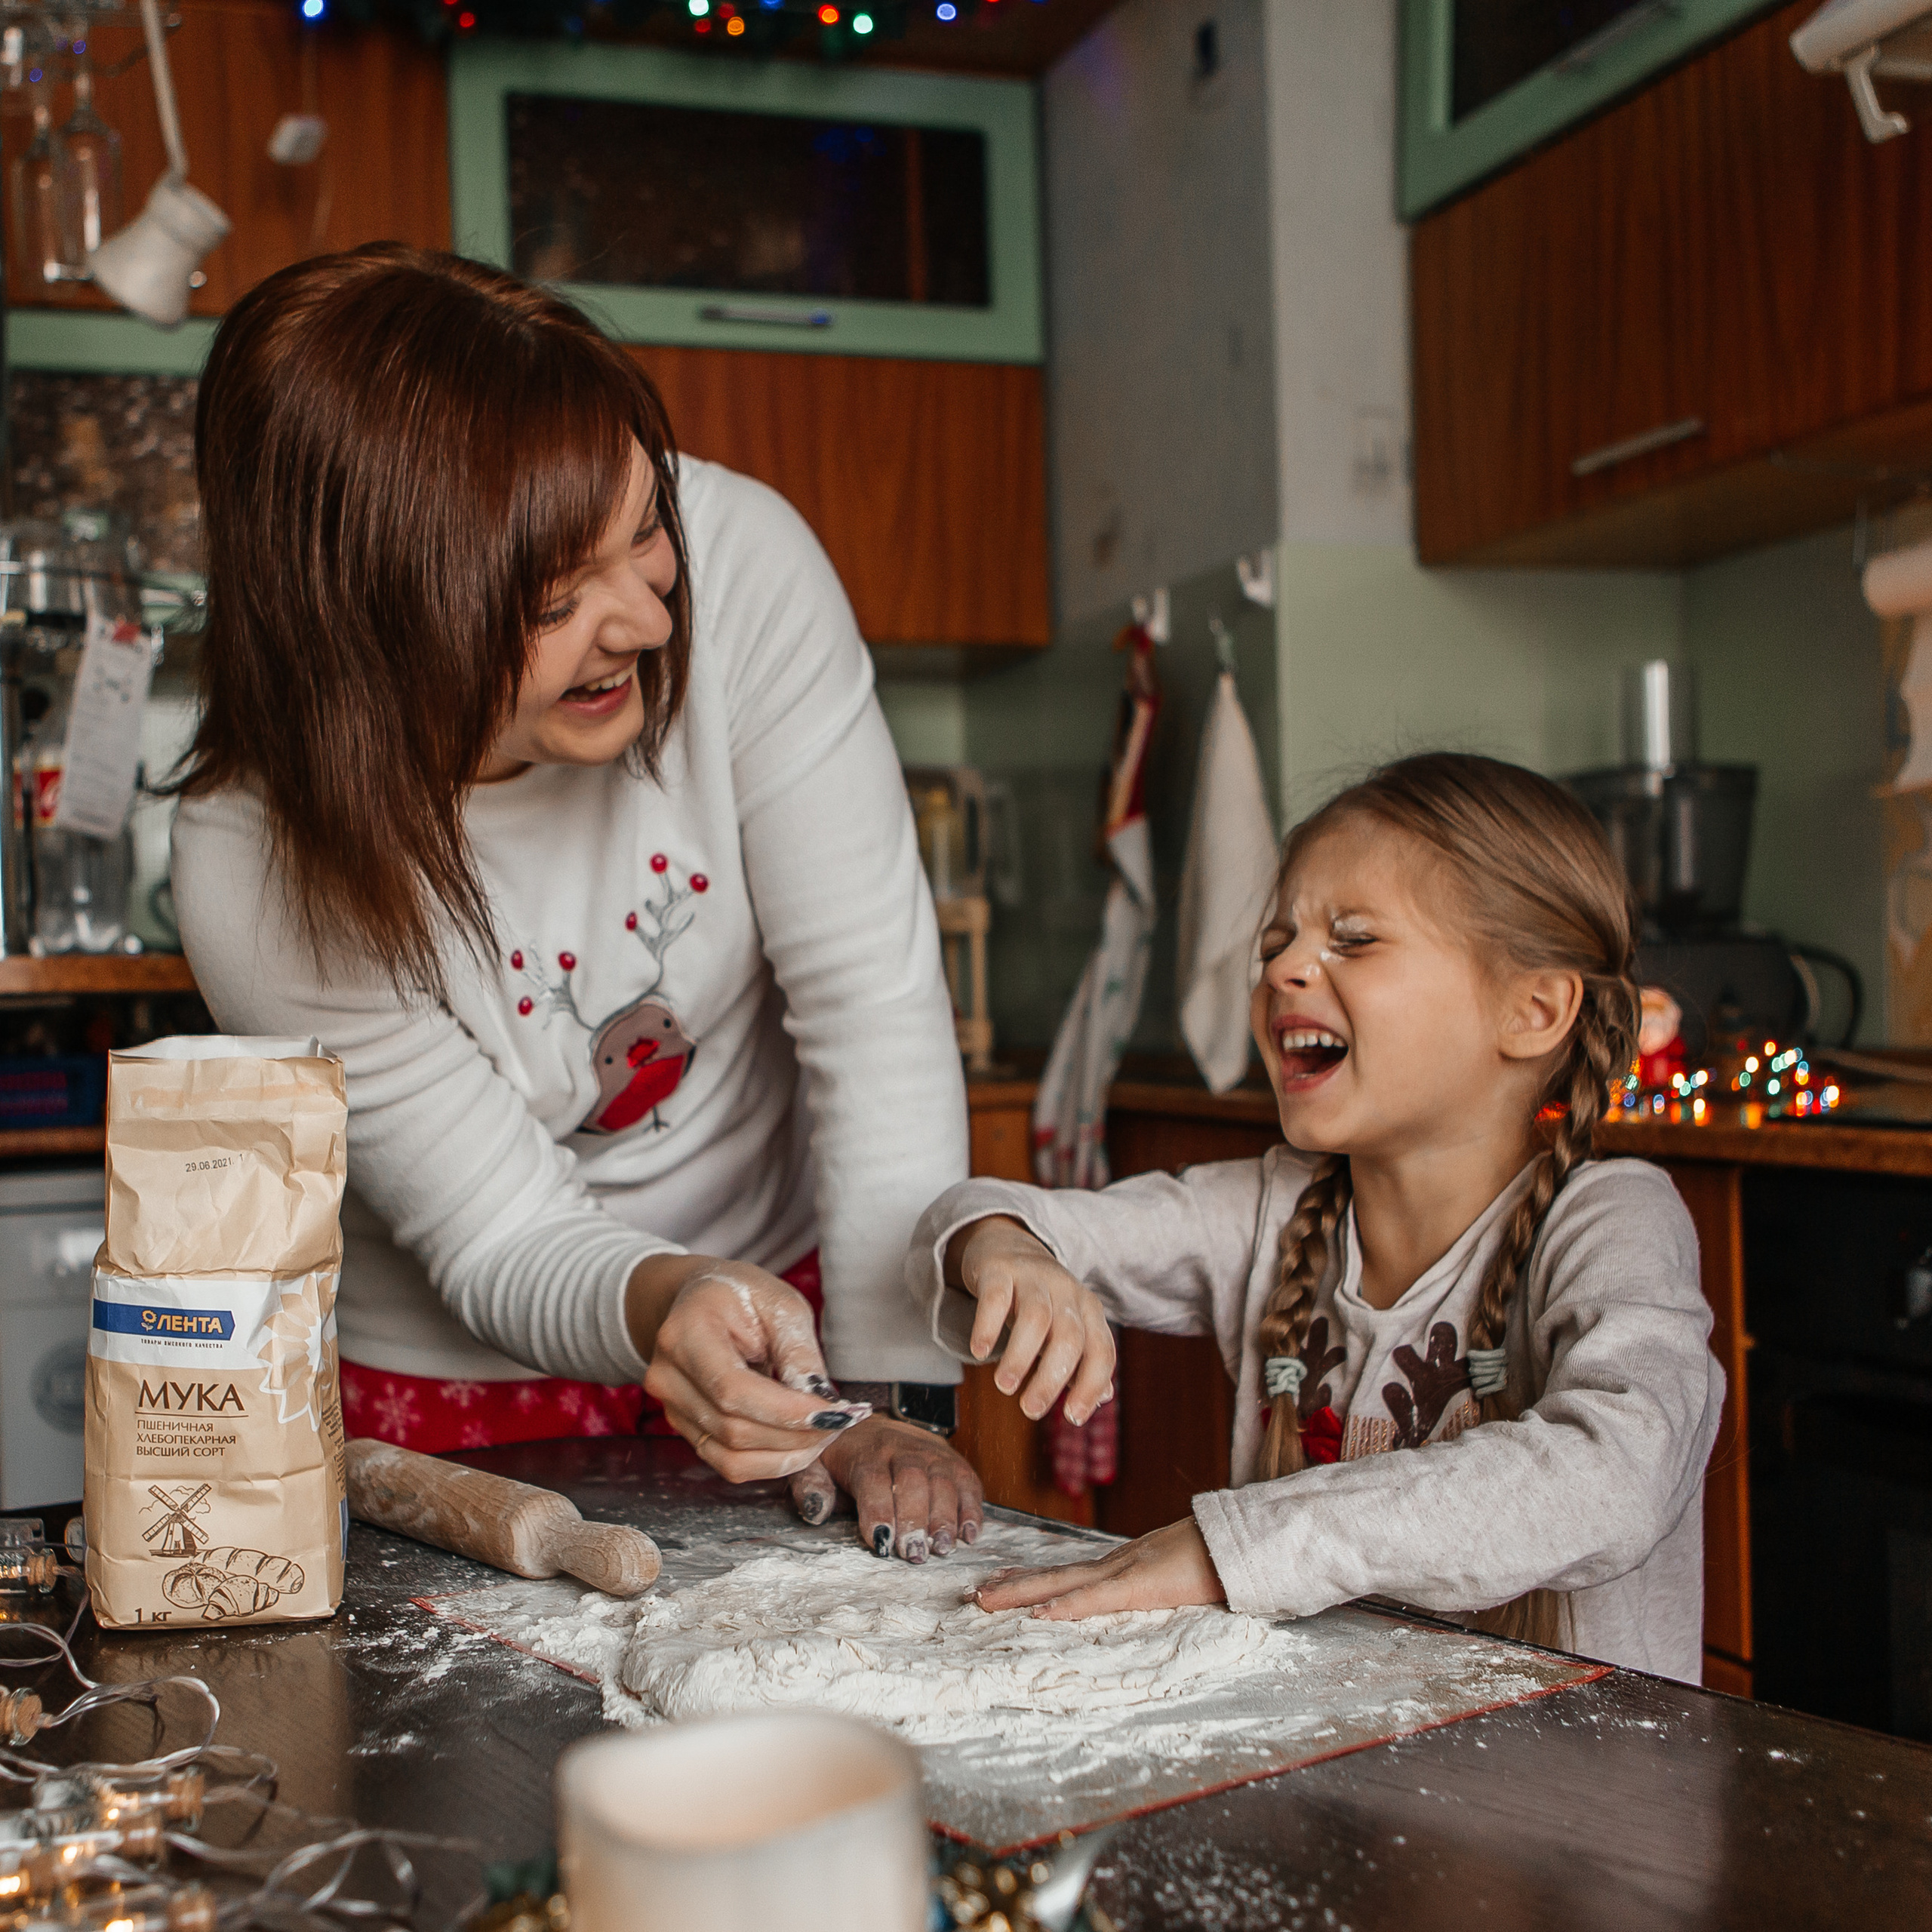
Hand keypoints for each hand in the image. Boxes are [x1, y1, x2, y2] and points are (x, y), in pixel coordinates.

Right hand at [636, 1257, 868, 1482]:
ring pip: (733, 1457)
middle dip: (796, 1434)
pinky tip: (800, 1442)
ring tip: (825, 1431)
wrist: (700, 1300)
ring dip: (788, 1454)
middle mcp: (668, 1377)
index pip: (733, 1390)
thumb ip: (799, 1353)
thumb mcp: (781, 1304)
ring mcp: (672, 1408)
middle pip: (734, 1429)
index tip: (835, 1412)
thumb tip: (822, 1405)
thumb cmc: (742, 1296)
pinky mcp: (686, 1429)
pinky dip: (771, 1462)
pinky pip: (729, 1464)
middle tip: (843, 1420)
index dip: (786, 1411)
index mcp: (685, 1333)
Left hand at [787, 1416, 984, 1562]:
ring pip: (943, 1480)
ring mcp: (931, 1452)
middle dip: (916, 1518)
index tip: (881, 1542)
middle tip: (915, 1553)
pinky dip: (972, 1508)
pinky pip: (967, 1481)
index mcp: (864, 1452)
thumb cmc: (840, 1456)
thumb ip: (810, 1486)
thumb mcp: (813, 1465)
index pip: (872, 1479)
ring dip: (946, 1517)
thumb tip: (815, 1509)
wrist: (868, 1426)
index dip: (878, 1510)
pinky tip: (970, 1535)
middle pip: (912, 1479)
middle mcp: (901, 1447)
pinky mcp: (951, 1459)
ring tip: (943, 1548)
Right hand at [948, 1216, 1115, 1423]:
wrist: (1006, 1244)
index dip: (1091, 1386)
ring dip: (1020, 1356)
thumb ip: (1083, 1361)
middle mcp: (1066, 1291)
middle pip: (1068, 1337)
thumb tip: (1103, 1398)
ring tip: (1005, 1386)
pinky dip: (988, 1326)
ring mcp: (1034, 1277)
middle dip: (1051, 1379)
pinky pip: (996, 1297)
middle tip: (1030, 1410)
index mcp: (1088, 1309)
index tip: (1072, 1418)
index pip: (1101, 1351)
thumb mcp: (1066, 1326)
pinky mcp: (1000, 1270)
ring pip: (1035, 1318)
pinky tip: (978, 1351)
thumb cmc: (1040, 1298)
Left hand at [971, 1518, 1224, 1619]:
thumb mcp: (1176, 1574)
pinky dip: (1067, 1607)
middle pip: (1053, 1577)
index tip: (999, 1584)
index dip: (1032, 1580)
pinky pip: (1098, 1599)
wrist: (1241, 1540)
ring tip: (985, 1599)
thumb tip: (1143, 1594)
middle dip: (1012, 1587)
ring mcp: (1126, 1571)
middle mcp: (1115, 1565)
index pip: (1067, 1575)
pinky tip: (1040, 1615)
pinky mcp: (1142, 1584)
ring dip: (1021, 1594)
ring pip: (1063, 1585)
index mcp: (1122, 1566)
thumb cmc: (1215, 1558)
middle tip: (973, 1594)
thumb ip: (1155, 1583)